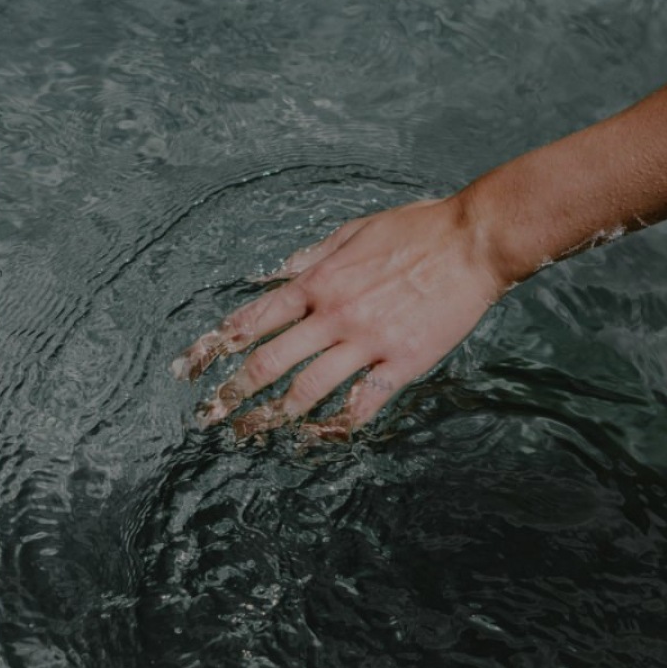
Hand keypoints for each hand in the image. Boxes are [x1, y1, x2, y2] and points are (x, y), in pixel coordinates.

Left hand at [170, 194, 510, 439]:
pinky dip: (338, 424)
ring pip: (308, 388)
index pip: (255, 318)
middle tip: (212, 412)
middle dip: (235, 390)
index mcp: (319, 281)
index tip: (193, 365)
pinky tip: (319, 438)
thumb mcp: (352, 231)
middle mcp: (334, 313)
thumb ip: (311, 256)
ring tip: (253, 432)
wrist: (474, 241)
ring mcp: (367, 341)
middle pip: (271, 360)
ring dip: (275, 414)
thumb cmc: (415, 230)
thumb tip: (276, 274)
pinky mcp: (402, 362)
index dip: (219, 344)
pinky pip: (362, 402)